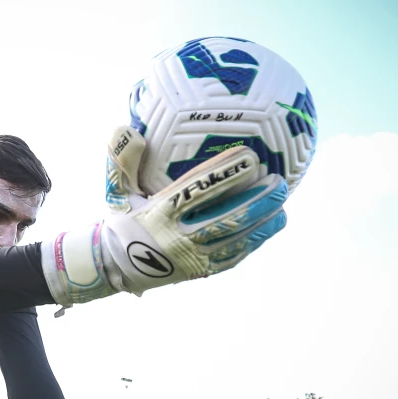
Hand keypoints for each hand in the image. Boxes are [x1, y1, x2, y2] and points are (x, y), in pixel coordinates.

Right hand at [41, 126, 287, 308]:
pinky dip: (256, 239)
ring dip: (262, 220)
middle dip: (256, 200)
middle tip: (279, 182)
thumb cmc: (120, 219)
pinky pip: (234, 255)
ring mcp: (192, 257)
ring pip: (235, 238)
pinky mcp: (201, 270)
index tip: (249, 157)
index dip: (225, 174)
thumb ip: (121, 160)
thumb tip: (127, 128)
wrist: (114, 267)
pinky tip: (274, 223)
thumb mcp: (115, 191)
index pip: (197, 190)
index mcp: (159, 214)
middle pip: (225, 217)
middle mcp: (178, 237)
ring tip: (283, 201)